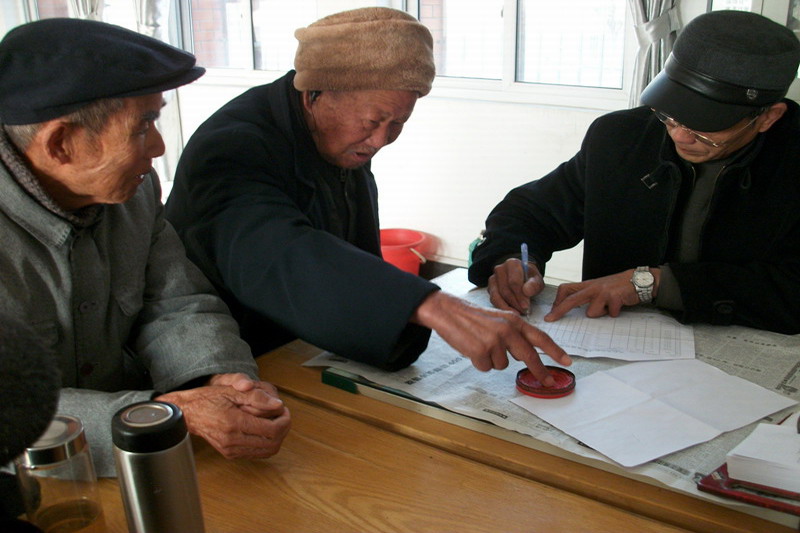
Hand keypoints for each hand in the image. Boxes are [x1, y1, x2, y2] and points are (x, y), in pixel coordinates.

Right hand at [156, 374, 290, 459]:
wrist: (189, 413)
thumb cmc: (208, 399)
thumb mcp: (232, 390)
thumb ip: (256, 396)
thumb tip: (277, 404)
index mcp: (234, 423)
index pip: (272, 430)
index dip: (284, 420)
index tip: (284, 410)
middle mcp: (232, 441)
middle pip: (273, 444)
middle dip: (283, 429)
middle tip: (282, 415)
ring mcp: (231, 450)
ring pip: (267, 451)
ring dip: (277, 437)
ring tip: (274, 421)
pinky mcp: (230, 454)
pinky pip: (257, 454)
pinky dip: (266, 443)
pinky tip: (264, 429)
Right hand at [412, 291, 570, 386]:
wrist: (447, 312)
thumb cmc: (472, 317)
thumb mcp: (498, 319)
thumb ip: (513, 334)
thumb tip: (524, 355)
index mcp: (513, 321)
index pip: (540, 337)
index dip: (555, 351)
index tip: (567, 362)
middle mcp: (507, 330)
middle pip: (529, 356)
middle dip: (540, 371)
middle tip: (548, 382)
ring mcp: (494, 341)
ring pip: (503, 365)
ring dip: (492, 361)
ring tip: (480, 346)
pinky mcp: (480, 352)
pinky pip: (486, 367)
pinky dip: (479, 363)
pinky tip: (471, 349)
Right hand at [487, 258, 544, 313]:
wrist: (522, 277)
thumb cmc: (530, 279)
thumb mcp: (537, 280)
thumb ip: (534, 285)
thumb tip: (527, 291)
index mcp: (512, 263)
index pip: (513, 282)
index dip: (520, 296)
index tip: (526, 306)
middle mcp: (499, 269)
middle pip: (505, 290)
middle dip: (515, 303)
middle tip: (524, 311)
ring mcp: (492, 278)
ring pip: (497, 296)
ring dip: (507, 307)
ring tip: (517, 313)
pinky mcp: (489, 288)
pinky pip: (493, 300)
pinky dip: (502, 307)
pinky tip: (510, 311)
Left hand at [544, 268, 659, 321]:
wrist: (638, 280)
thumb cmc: (617, 287)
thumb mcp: (599, 288)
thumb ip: (587, 296)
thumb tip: (574, 309)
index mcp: (587, 285)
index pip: (566, 289)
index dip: (557, 300)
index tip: (552, 312)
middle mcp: (593, 287)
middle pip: (571, 300)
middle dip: (559, 310)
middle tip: (550, 319)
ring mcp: (603, 292)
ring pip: (591, 313)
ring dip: (600, 314)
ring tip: (609, 307)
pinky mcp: (614, 297)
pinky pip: (609, 314)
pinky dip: (614, 313)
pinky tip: (619, 306)